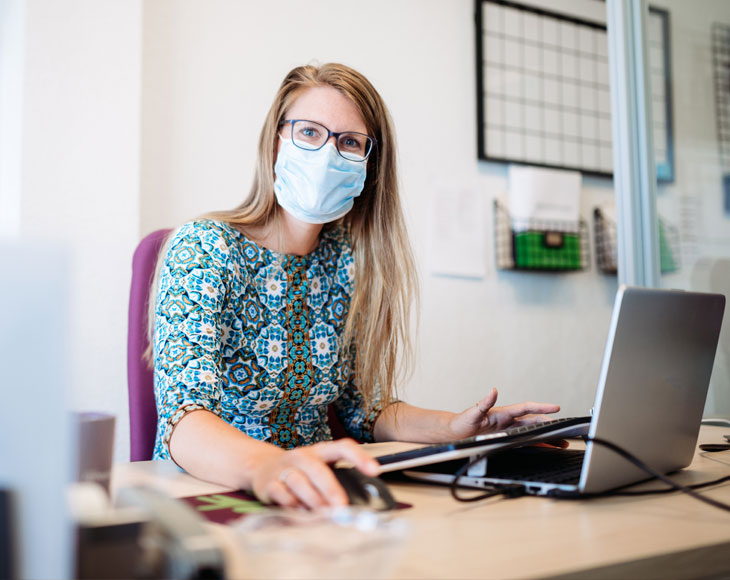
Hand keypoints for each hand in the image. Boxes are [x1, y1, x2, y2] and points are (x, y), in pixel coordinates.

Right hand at [249, 438, 379, 508]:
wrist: (261, 466)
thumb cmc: (300, 470)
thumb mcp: (319, 467)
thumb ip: (337, 479)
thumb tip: (361, 500)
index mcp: (320, 451)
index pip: (342, 447)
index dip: (359, 457)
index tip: (374, 470)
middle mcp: (302, 457)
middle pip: (317, 469)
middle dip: (331, 489)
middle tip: (342, 506)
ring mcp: (284, 469)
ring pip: (298, 482)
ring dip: (312, 499)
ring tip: (324, 514)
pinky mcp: (269, 484)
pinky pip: (281, 494)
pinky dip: (292, 505)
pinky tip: (301, 512)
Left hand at [447, 388, 560, 440]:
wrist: (456, 433)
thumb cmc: (463, 422)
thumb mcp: (472, 413)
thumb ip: (484, 403)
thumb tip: (493, 390)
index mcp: (503, 413)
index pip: (526, 408)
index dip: (541, 407)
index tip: (556, 407)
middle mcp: (509, 420)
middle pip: (534, 421)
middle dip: (550, 423)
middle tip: (566, 427)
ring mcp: (509, 430)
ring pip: (533, 432)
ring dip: (547, 436)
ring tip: (563, 441)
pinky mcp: (507, 439)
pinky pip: (526, 441)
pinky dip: (538, 444)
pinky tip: (548, 447)